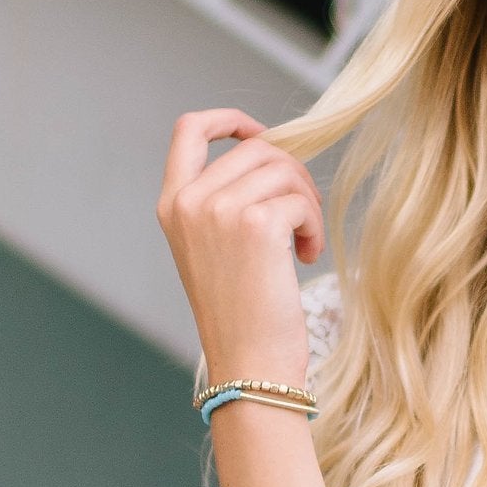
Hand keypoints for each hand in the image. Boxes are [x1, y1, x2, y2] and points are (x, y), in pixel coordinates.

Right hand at [157, 110, 324, 389]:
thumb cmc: (242, 316)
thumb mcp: (217, 250)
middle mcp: (189, 202)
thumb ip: (227, 200)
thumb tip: (275, 154)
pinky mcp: (256, 224)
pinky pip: (300, 199)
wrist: (249, 367)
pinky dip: (314, 225)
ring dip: (307, 203)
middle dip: (292, 176)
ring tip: (305, 243)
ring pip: (284, 170)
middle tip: (303, 218)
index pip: (189, 129)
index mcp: (172, 205)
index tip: (259, 133)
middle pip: (257, 149)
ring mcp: (220, 210)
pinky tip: (307, 256)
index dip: (229, 119)